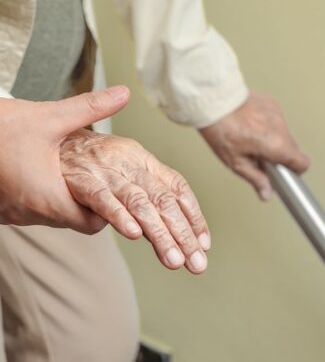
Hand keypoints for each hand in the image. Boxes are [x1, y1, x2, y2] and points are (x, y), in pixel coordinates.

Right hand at [0, 87, 127, 232]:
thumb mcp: (49, 117)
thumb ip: (91, 108)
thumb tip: (124, 93)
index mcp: (47, 198)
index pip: (92, 224)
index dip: (109, 210)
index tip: (117, 191)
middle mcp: (30, 213)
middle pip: (74, 221)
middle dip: (90, 203)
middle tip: (101, 179)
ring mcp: (12, 213)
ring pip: (53, 216)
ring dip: (67, 198)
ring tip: (76, 174)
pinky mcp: (1, 208)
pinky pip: (32, 210)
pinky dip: (46, 197)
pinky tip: (49, 174)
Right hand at [60, 128, 209, 272]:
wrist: (44, 137)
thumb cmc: (84, 160)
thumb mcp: (119, 170)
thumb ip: (140, 196)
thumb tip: (157, 232)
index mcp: (142, 160)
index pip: (177, 188)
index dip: (193, 215)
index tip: (203, 243)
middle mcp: (129, 163)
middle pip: (163, 200)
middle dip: (183, 234)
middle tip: (197, 264)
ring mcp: (105, 171)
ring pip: (139, 203)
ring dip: (159, 233)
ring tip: (174, 260)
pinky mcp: (80, 179)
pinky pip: (102, 198)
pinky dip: (119, 215)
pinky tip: (135, 234)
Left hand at [199, 92, 309, 199]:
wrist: (214, 103)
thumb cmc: (221, 131)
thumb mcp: (236, 162)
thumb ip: (256, 179)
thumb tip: (266, 193)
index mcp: (276, 145)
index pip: (303, 162)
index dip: (296, 170)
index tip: (285, 172)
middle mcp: (281, 128)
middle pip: (293, 149)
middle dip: (281, 155)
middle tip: (262, 157)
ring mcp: (278, 114)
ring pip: (285, 133)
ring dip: (275, 140)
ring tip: (253, 140)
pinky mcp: (272, 104)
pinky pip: (277, 120)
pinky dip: (269, 125)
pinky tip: (252, 126)